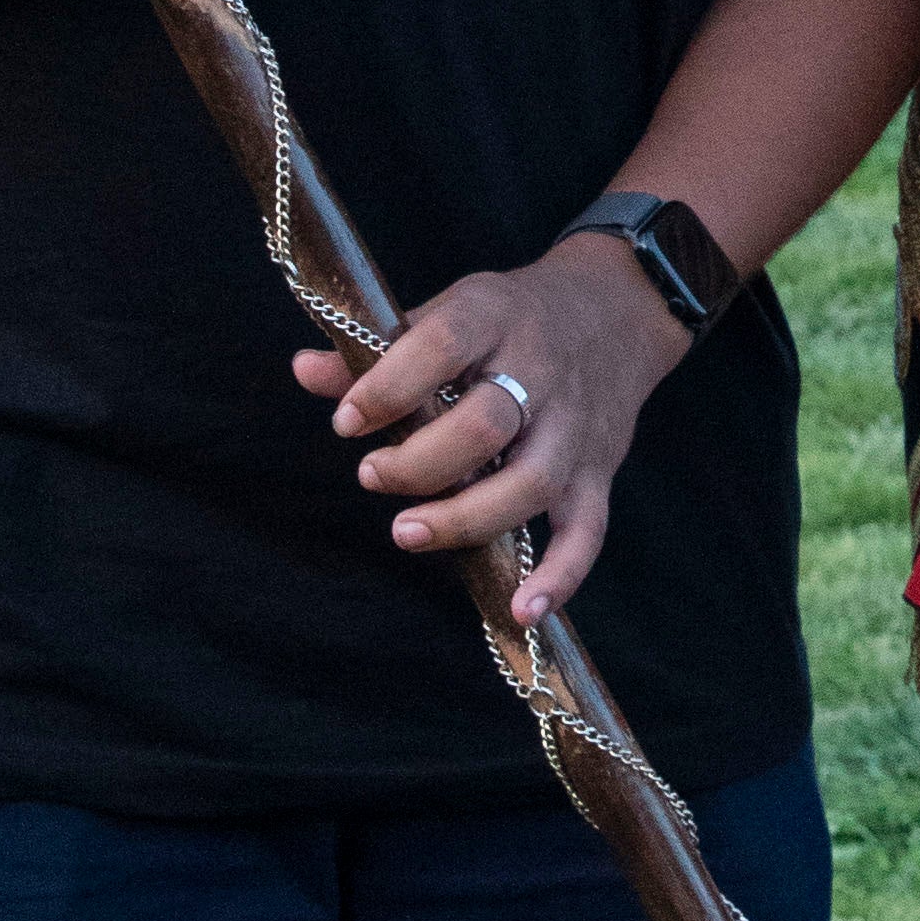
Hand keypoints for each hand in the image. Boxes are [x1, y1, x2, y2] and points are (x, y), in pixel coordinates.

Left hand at [297, 234, 692, 622]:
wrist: (615, 309)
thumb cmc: (511, 319)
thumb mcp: (450, 312)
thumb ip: (379, 351)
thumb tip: (304, 371)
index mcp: (493, 317)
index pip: (442, 346)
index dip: (389, 387)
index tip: (346, 422)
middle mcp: (540, 370)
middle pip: (487, 424)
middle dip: (420, 462)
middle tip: (372, 476)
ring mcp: (574, 426)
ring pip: (532, 482)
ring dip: (467, 519)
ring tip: (406, 532)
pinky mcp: (598, 471)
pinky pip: (587, 531)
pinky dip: (560, 576)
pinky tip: (521, 611)